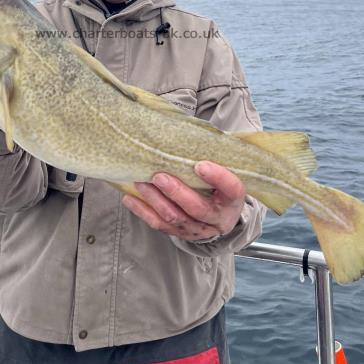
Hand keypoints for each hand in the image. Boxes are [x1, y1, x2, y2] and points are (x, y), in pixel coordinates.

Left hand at [121, 161, 246, 241]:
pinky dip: (143, 212)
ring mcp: (197, 229)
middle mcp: (217, 218)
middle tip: (159, 176)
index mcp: (233, 200)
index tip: (201, 165)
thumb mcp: (226, 174)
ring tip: (141, 182)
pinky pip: (159, 225)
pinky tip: (130, 198)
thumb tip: (190, 130)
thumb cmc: (219, 188)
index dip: (218, 178)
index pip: (232, 189)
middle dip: (176, 192)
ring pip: (175, 218)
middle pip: (197, 208)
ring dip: (156, 200)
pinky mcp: (180, 233)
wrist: (219, 216)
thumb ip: (214, 158)